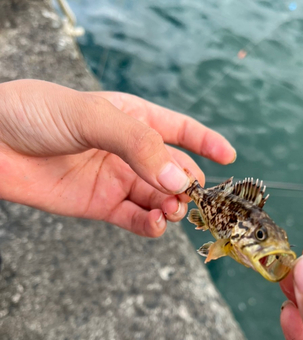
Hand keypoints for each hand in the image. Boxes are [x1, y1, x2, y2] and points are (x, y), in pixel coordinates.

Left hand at [0, 79, 235, 235]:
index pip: (179, 130)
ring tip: (171, 210)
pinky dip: (152, 225)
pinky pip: (136, 219)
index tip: (230, 157)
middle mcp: (130, 152)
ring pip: (159, 199)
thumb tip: (179, 180)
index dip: (206, 142)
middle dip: (189, 184)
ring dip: (173, 207)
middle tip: (191, 196)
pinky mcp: (101, 206)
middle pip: (174, 171)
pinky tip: (156, 224)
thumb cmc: (36, 113)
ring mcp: (117, 180)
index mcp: (133, 118)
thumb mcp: (93, 117)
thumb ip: (139, 146)